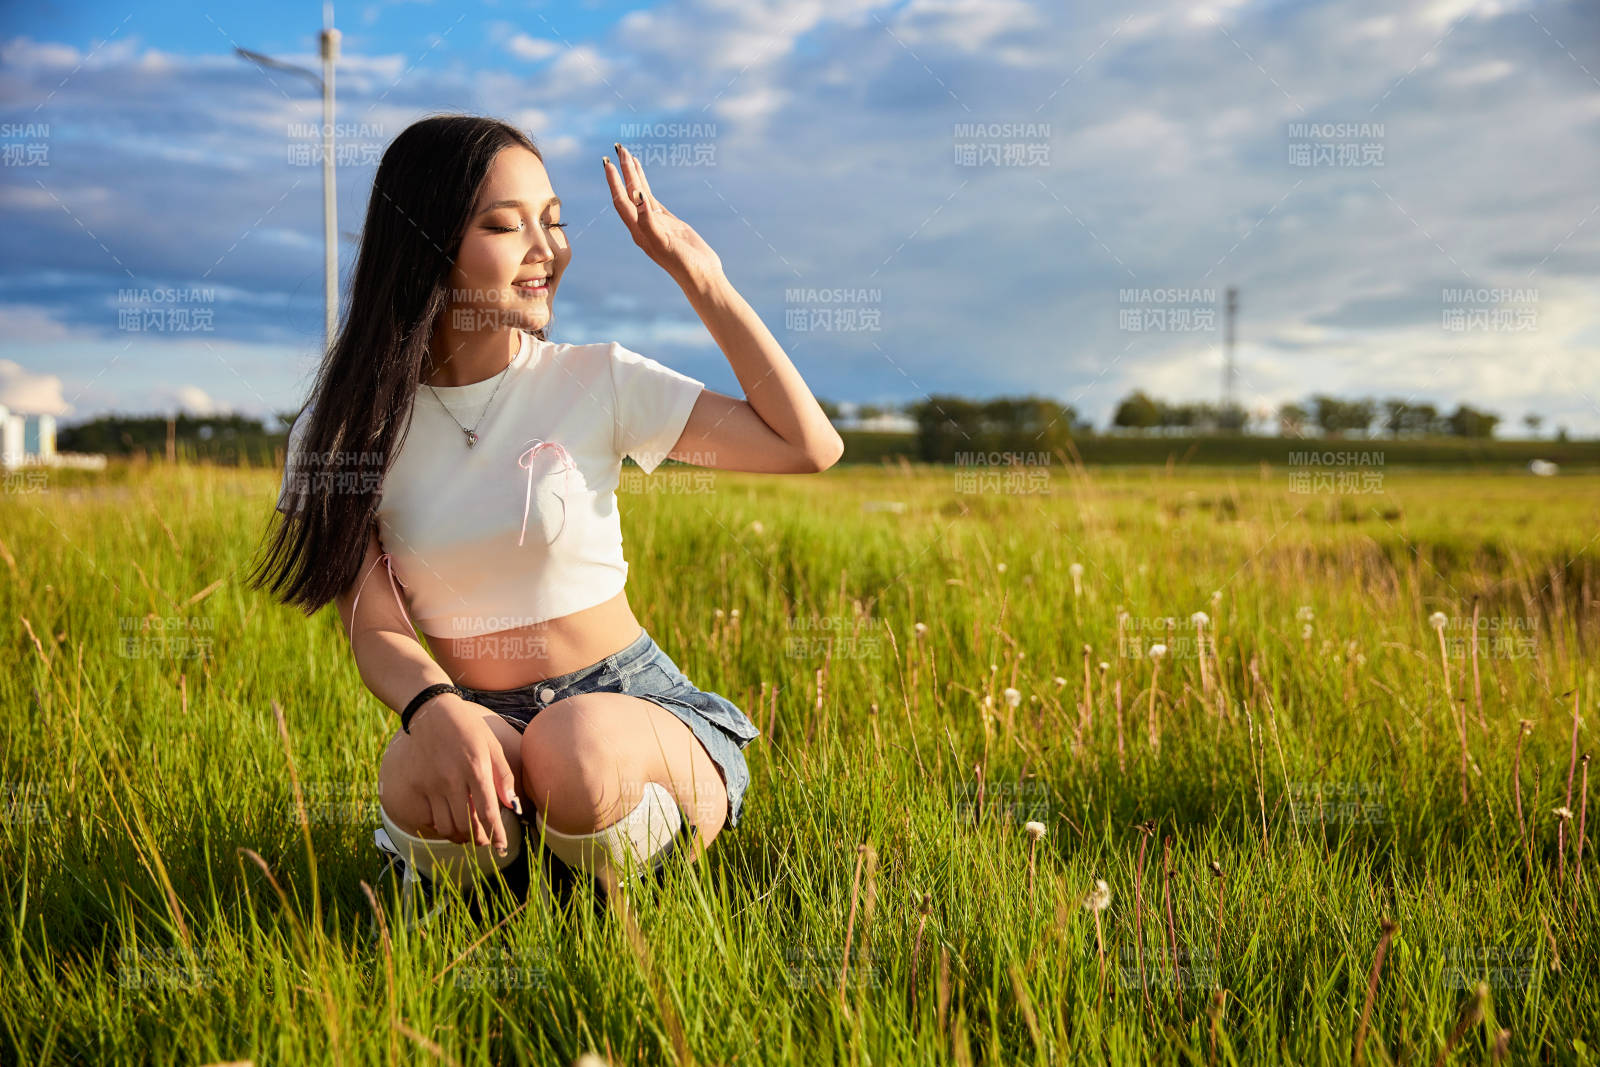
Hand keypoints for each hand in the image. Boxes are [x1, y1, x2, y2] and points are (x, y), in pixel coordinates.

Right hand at [406, 695, 521, 851]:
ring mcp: (432, 784)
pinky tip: (450, 823)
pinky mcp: (416, 786)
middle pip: (467, 825)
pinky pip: (429, 818)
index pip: (488, 812)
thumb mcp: (492, 744)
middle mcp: (453, 779)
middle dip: (479, 840)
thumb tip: (513, 805)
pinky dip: (441, 827)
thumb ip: (504, 775)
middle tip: (486, 843)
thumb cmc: (466, 727)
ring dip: (461, 837)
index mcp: (476, 768)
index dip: (497, 835)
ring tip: (469, 836)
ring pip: (447, 826)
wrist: (430, 712)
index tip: (502, 847)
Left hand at [604, 143, 723, 289]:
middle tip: (617, 147)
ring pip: (639, 193)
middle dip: (621, 171)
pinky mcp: (667, 222)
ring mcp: (655, 223)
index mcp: (638, 231)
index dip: (614, 182)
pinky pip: (652, 199)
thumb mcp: (664, 243)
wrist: (701, 276)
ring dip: (632, 174)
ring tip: (627, 154)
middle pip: (627, 193)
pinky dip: (646, 185)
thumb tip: (637, 197)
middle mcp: (642, 225)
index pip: (621, 201)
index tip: (608, 162)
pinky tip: (641, 175)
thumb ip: (649, 222)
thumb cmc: (683, 264)